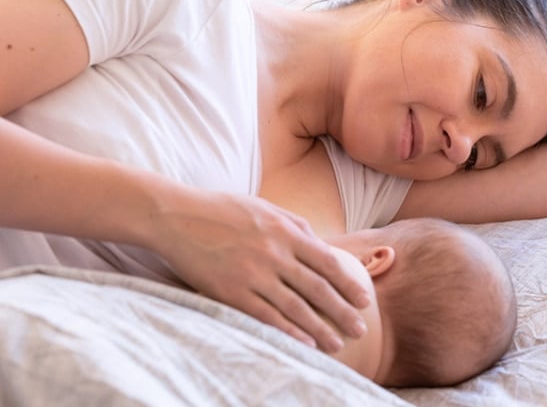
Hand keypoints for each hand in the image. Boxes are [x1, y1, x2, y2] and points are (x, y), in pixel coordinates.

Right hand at [148, 191, 369, 352]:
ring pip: (295, 307)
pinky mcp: (232, 292)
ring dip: (319, 328)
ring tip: (336, 344)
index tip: (364, 299)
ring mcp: (253, 274)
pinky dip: (287, 332)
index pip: (327, 263)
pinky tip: (303, 344)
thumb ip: (295, 225)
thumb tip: (321, 244)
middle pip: (317, 288)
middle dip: (343, 311)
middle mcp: (275, 254)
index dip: (348, 284)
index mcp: (285, 231)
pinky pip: (266, 316)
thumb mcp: (265, 207)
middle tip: (359, 329)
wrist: (177, 216)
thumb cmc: (222, 210)